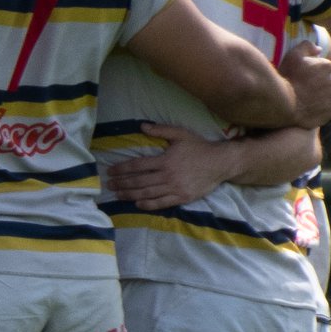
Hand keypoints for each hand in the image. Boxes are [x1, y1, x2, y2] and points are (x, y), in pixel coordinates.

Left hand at [104, 122, 233, 209]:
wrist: (221, 162)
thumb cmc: (199, 147)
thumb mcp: (180, 134)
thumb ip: (161, 130)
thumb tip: (142, 126)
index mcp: (165, 160)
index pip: (138, 165)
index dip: (122, 169)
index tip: (111, 171)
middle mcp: (168, 175)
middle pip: (139, 181)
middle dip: (122, 183)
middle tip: (109, 185)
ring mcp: (175, 188)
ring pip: (147, 193)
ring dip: (130, 195)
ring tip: (118, 195)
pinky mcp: (182, 197)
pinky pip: (161, 203)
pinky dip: (148, 204)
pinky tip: (137, 204)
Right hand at [279, 39, 330, 127]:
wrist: (285, 104)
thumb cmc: (287, 78)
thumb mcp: (292, 56)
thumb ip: (307, 46)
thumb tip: (318, 49)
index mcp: (326, 66)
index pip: (322, 67)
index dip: (311, 72)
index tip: (300, 77)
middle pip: (327, 81)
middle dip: (318, 84)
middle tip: (302, 89)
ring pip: (329, 95)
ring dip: (320, 96)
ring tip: (305, 100)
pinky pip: (328, 109)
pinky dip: (321, 109)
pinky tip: (308, 109)